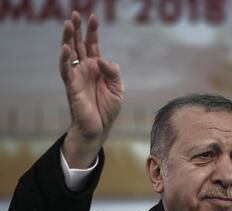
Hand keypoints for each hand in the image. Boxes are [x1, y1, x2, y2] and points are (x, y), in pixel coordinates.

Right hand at [60, 11, 123, 167]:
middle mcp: (86, 69)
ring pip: (70, 54)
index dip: (93, 31)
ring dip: (68, 39)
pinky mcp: (72, 86)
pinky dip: (65, 59)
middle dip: (77, 29)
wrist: (100, 127)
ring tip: (68, 24)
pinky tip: (65, 48)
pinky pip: (66, 70)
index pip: (93, 45)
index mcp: (97, 67)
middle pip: (79, 44)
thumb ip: (113, 72)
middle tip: (75, 14)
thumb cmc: (108, 108)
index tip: (93, 17)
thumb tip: (103, 60)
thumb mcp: (118, 88)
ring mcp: (78, 76)